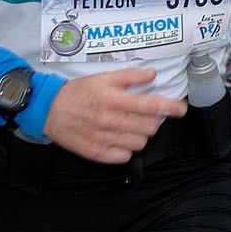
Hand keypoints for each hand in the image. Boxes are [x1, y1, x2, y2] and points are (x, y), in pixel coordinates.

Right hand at [41, 68, 185, 162]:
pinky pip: (125, 157)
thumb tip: (153, 74)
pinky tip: (118, 139)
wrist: (49, 110)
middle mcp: (111, 120)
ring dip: (139, 135)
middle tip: (142, 116)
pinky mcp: (97, 153)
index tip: (181, 110)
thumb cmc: (79, 93)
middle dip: (151, 121)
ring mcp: (104, 139)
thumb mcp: (104, 78)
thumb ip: (130, 76)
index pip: (151, 106)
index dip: (171, 108)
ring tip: (128, 127)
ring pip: (140, 143)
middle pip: (150, 127)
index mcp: (115, 100)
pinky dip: (126, 149)